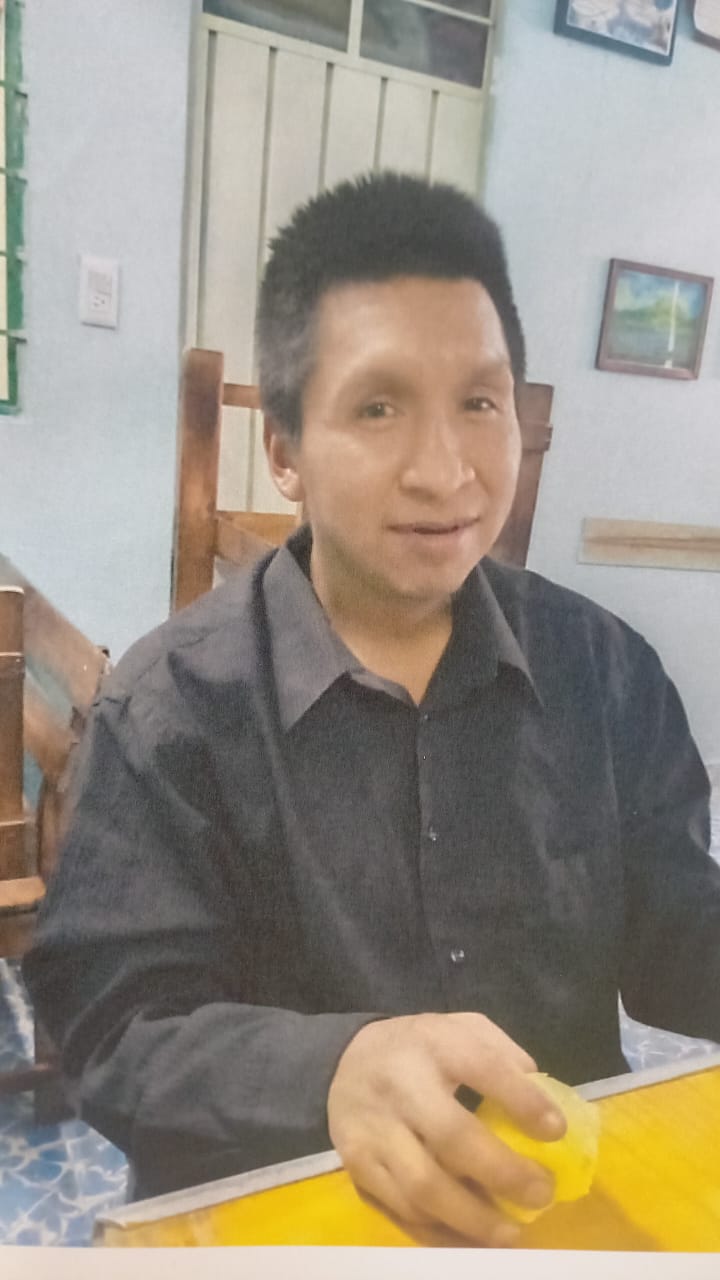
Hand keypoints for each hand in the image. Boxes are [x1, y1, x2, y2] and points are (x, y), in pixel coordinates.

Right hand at [327, 1012, 565, 1246]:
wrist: (344, 1061)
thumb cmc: (419, 1048)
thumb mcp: (459, 1027)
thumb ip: (502, 1054)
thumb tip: (546, 1102)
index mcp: (431, 1043)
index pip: (480, 1066)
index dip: (522, 1100)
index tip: (556, 1130)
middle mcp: (398, 1085)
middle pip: (450, 1136)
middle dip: (502, 1172)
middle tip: (542, 1194)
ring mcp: (373, 1131)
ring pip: (422, 1186)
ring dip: (473, 1218)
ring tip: (511, 1232)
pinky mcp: (357, 1168)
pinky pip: (402, 1212)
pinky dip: (442, 1235)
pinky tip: (473, 1240)